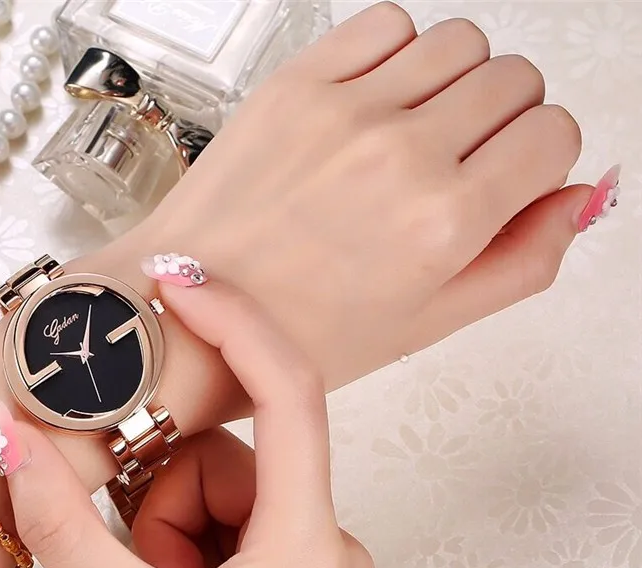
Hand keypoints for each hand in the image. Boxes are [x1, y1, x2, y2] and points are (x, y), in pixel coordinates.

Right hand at [2, 281, 377, 567]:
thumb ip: (59, 525)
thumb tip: (5, 433)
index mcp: (306, 543)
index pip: (288, 390)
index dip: (233, 321)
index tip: (175, 284)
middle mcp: (328, 546)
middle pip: (234, 463)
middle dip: (167, 499)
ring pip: (229, 503)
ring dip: (175, 537)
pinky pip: (239, 538)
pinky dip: (196, 557)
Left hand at [103, 2, 592, 391]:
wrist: (189, 311)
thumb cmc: (292, 334)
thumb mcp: (426, 324)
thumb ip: (521, 259)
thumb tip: (580, 194)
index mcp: (444, 224)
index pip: (553, 135)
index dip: (539, 156)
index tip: (511, 172)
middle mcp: (402, 156)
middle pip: (514, 80)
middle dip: (505, 117)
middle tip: (463, 156)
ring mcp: (345, 111)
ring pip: (459, 42)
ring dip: (456, 80)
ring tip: (417, 127)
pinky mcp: (296, 84)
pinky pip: (386, 24)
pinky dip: (397, 52)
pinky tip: (375, 100)